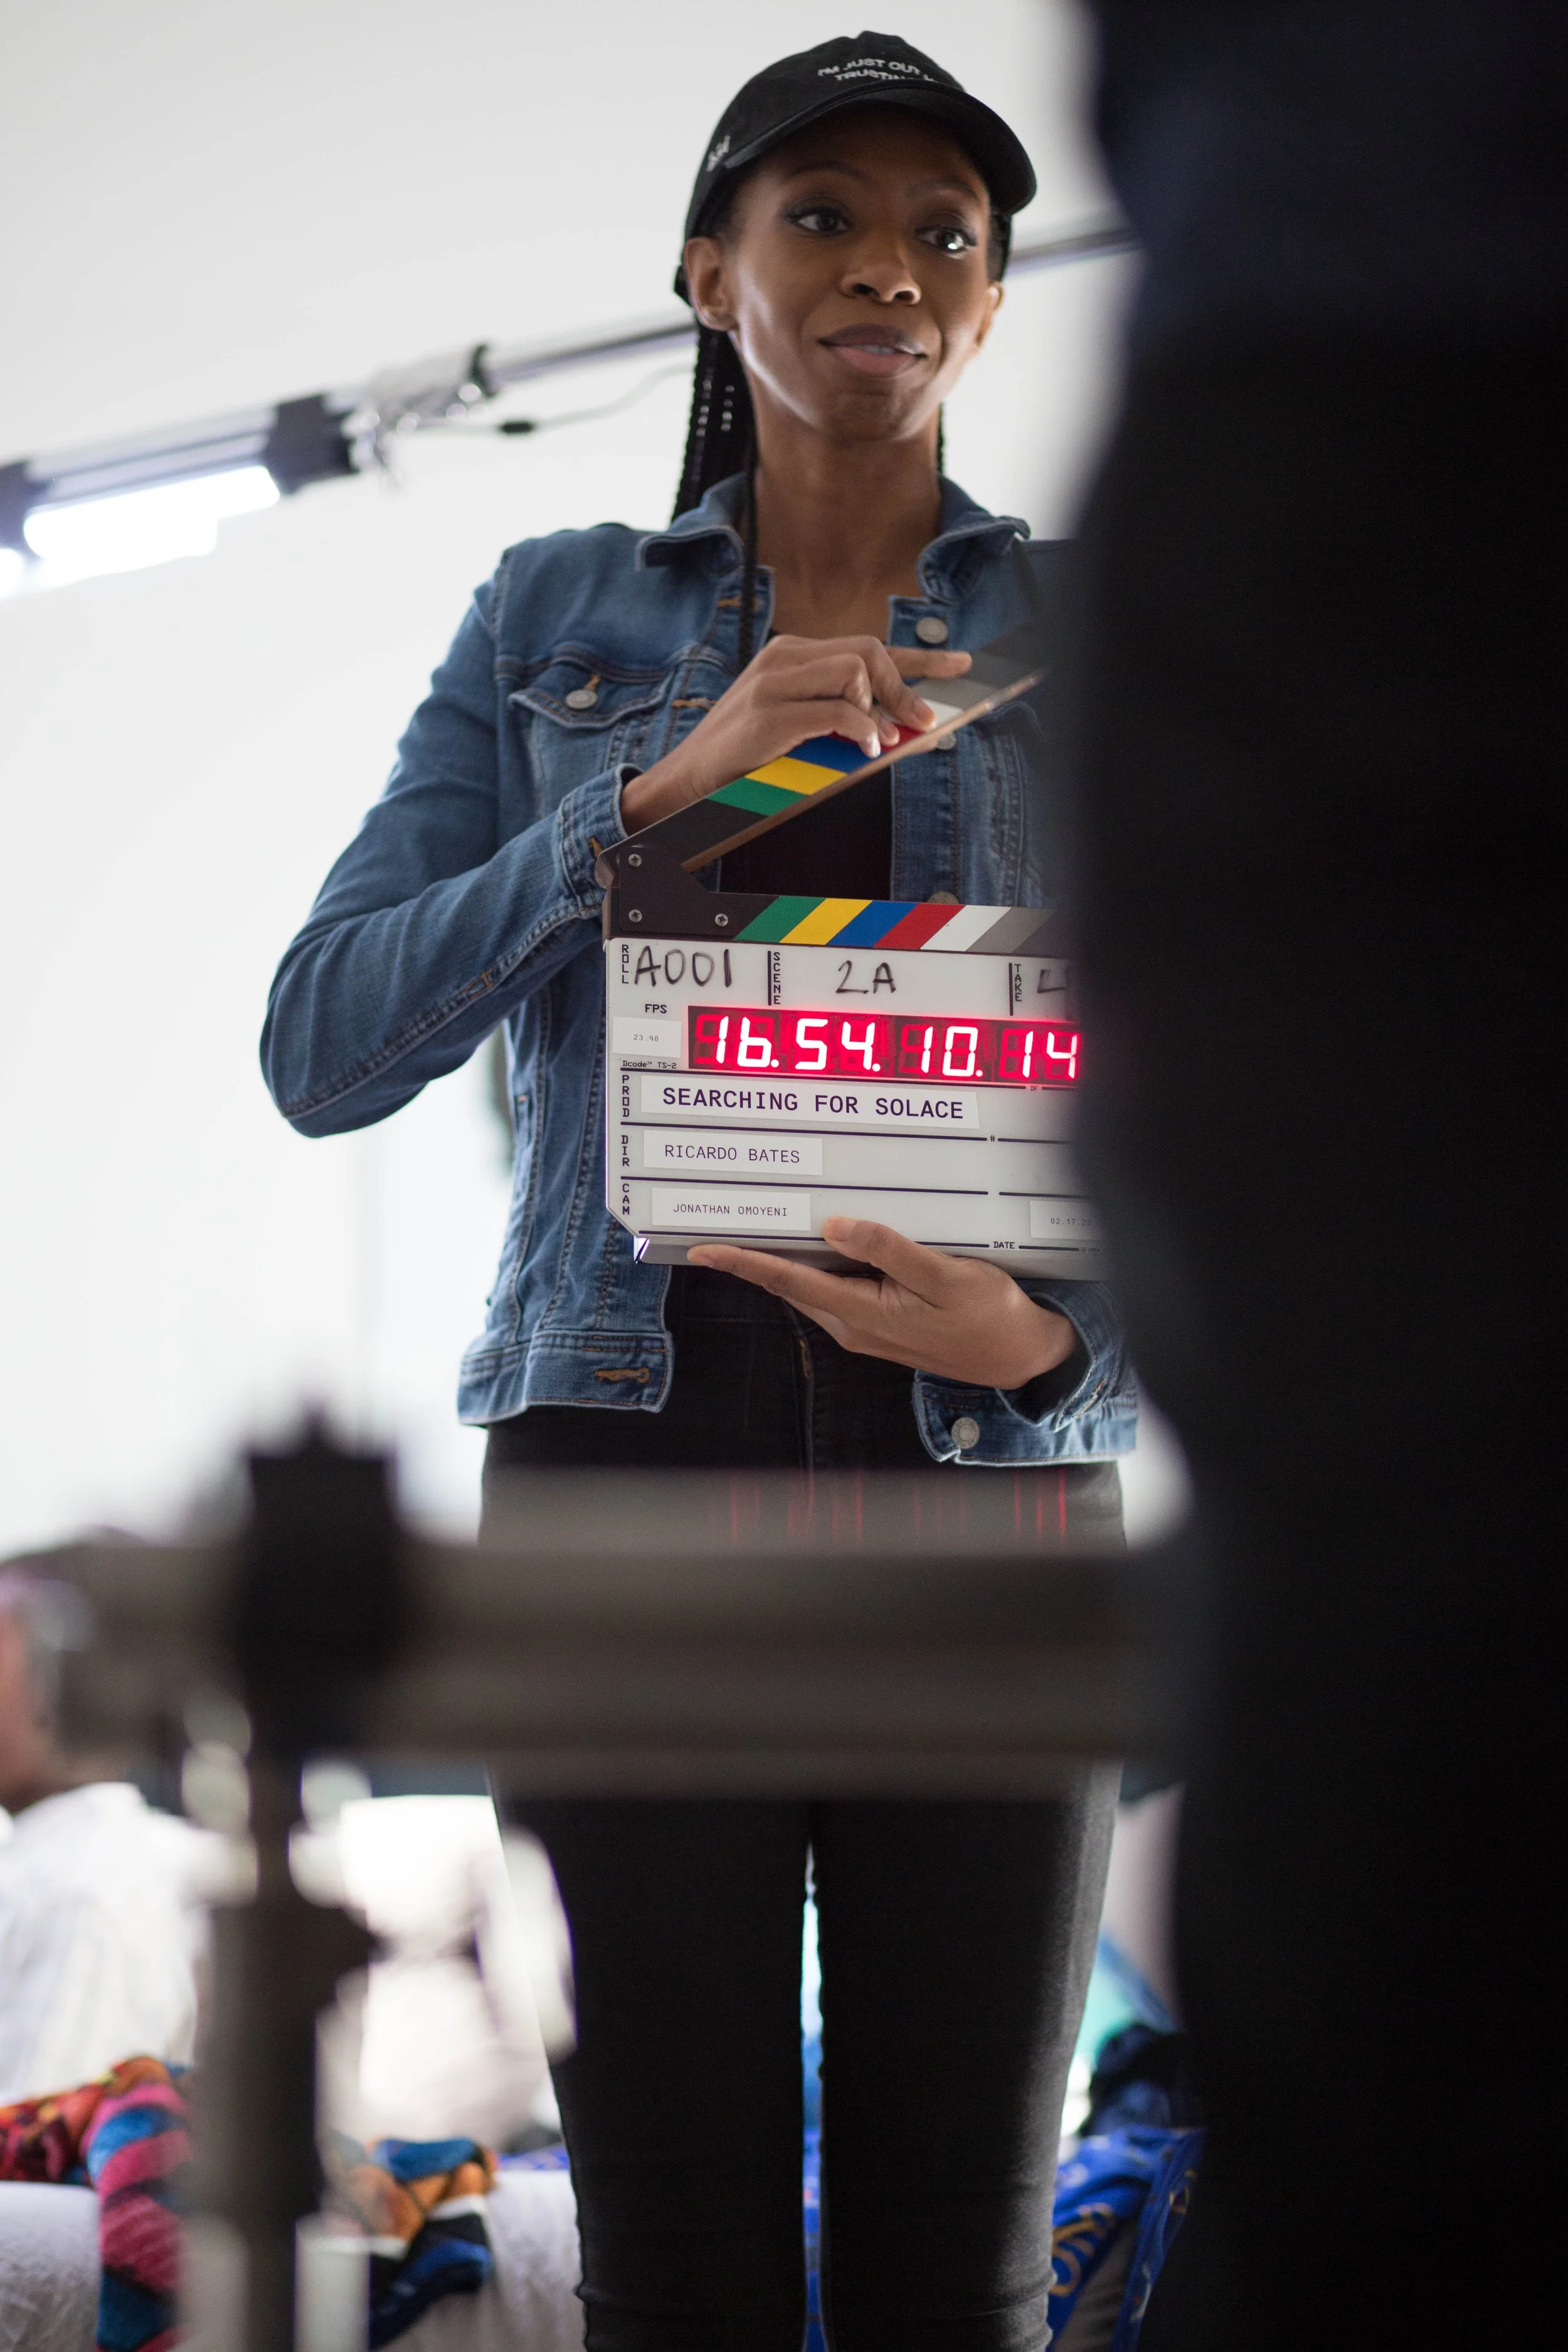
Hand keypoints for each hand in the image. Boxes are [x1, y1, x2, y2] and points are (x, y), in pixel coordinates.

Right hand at [619, 636, 971, 829]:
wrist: (688, 782)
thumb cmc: (746, 760)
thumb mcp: (798, 727)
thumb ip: (838, 715)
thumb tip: (895, 724)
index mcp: (792, 656)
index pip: (867, 644)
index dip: (919, 655)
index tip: (960, 664)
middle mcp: (784, 658)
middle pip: (867, 649)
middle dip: (904, 686)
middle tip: (922, 724)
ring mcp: (773, 684)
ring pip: (854, 670)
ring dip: (878, 709)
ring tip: (880, 743)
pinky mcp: (769, 717)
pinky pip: (836, 711)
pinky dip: (861, 731)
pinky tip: (867, 751)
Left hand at [686, 1217, 1078, 1389]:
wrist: (1018, 1354)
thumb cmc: (989, 1316)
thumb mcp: (945, 1278)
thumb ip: (889, 1251)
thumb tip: (837, 1227)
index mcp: (861, 1314)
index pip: (789, 1279)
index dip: (744, 1262)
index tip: (704, 1248)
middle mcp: (853, 1325)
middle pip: (791, 1282)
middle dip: (754, 1256)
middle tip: (722, 1221)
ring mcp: (864, 1326)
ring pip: (811, 1285)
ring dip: (784, 1258)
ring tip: (757, 1226)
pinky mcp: (879, 1322)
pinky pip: (835, 1287)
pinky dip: (818, 1264)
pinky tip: (820, 1241)